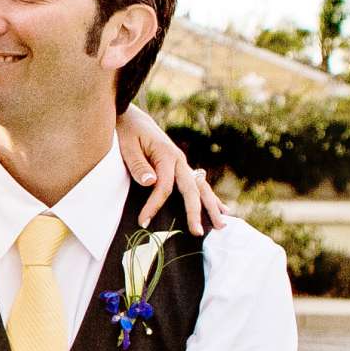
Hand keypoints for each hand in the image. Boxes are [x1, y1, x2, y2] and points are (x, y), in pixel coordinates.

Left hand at [115, 106, 225, 233]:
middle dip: (196, 212)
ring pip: (201, 188)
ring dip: (211, 206)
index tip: (143, 221)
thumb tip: (152, 182)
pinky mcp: (181, 168)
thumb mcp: (127, 146)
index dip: (154, 205)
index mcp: (167, 155)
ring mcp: (183, 164)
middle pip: (192, 190)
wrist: (132, 118)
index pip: (164, 186)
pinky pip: (198, 185)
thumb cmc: (127, 132)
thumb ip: (138, 165)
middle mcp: (180, 160)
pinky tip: (222, 210)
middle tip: (197, 233)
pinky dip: (210, 198)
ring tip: (221, 225)